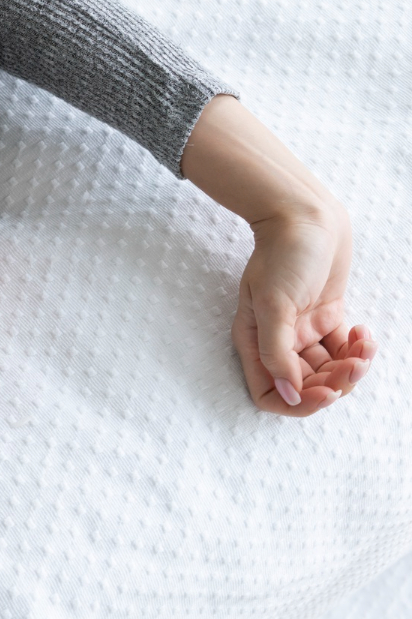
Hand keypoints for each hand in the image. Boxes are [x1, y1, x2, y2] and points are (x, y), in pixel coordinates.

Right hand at [181, 95, 375, 415]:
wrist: (304, 217)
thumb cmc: (283, 255)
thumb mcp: (273, 304)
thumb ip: (277, 353)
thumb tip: (290, 394)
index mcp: (256, 343)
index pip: (270, 395)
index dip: (299, 402)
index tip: (324, 390)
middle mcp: (277, 342)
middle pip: (305, 387)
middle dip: (333, 383)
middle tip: (353, 364)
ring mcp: (302, 331)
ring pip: (328, 371)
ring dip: (350, 368)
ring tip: (363, 348)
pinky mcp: (325, 318)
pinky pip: (343, 350)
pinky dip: (358, 350)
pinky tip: (363, 333)